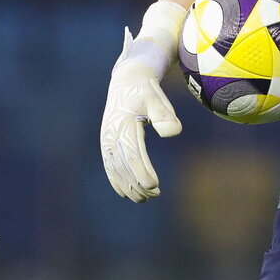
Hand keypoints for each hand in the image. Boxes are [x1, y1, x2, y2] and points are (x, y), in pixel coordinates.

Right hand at [100, 29, 181, 202]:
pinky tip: (125, 192)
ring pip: (115, 169)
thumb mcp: (156, 97)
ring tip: (142, 199)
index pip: (134, 155)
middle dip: (137, 184)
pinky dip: (116, 180)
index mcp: (124, 125)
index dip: (143, 173)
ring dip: (127, 186)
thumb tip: (172, 133)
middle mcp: (112, 134)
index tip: (155, 186)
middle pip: (123, 166)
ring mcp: (107, 139)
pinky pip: (109, 165)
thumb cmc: (146, 90)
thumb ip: (164, 114)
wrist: (127, 80)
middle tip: (154, 195)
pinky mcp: (106, 142)